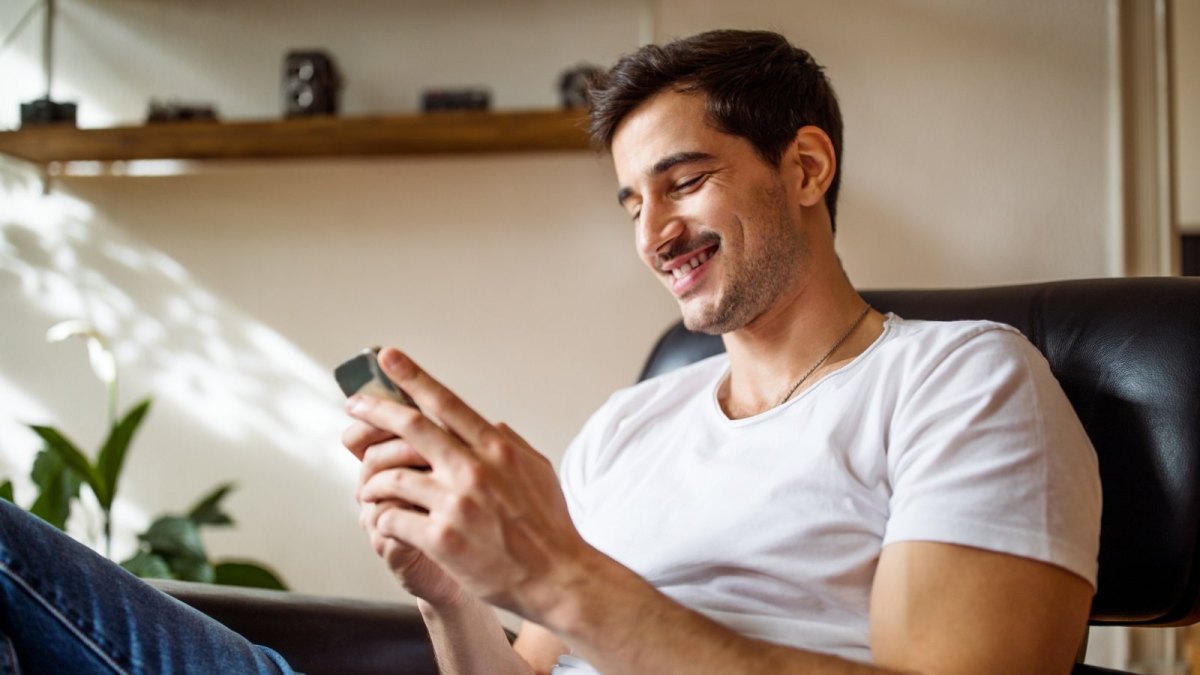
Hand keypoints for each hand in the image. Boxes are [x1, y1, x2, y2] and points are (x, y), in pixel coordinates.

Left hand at [347, 348, 594, 620]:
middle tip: (354, 404)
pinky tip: (383, 522)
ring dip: (374, 481)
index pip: (446, 402)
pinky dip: (381, 518)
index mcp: (496, 448)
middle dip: (376, 409)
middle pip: (410, 427)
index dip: (413, 377)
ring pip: (392, 477)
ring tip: (367, 488)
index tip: (388, 358)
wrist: (557, 577)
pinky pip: (392, 518)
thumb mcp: (538, 470)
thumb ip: (509, 444)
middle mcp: (474, 469)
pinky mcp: (441, 539)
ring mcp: (456, 503)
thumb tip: (490, 423)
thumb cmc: (550, 527)